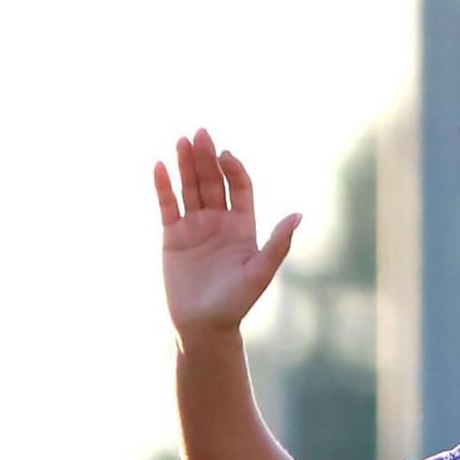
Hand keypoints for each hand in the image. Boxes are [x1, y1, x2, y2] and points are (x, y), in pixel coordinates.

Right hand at [153, 129, 300, 337]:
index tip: (225, 156)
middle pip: (212, 181)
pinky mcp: (173, 236)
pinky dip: (164, 187)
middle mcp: (219, 221)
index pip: (238, 187)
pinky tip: (161, 167)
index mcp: (243, 225)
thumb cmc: (236, 302)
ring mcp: (195, 227)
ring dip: (186, 164)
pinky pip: (167, 206)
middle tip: (200, 133)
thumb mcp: (260, 271)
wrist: (203, 326)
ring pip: (190, 188)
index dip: (233, 169)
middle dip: (206, 157)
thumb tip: (298, 215)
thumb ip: (278, 242)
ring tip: (182, 140)